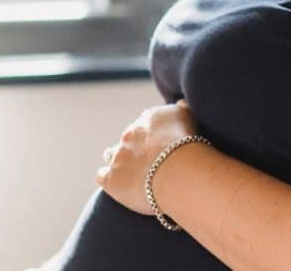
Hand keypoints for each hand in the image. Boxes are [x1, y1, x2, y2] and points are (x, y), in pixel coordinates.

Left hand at [95, 98, 197, 214]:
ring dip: (118, 161)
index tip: (160, 146)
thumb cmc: (187, 146)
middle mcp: (130, 133)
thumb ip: (181, 108)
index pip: (146, 122)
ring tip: (130, 174)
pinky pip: (102, 176)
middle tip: (150, 163)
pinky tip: (118, 186)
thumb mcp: (188, 118)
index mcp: (149, 119)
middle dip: (136, 148)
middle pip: (128, 138)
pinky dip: (108, 180)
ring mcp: (118, 155)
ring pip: (111, 154)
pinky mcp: (111, 178)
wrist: (176, 172)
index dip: (152, 135)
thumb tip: (180, 103)